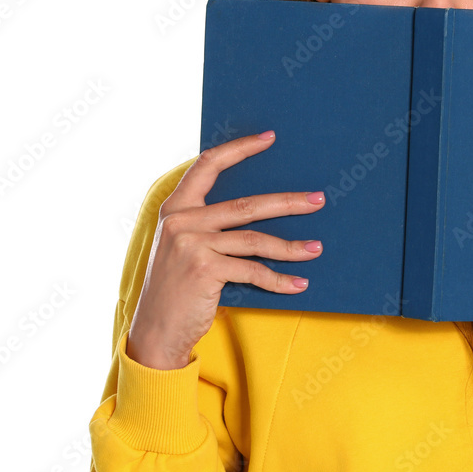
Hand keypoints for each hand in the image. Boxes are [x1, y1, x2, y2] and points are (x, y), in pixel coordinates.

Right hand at [127, 131, 324, 369]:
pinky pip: (253, 270)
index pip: (208, 164)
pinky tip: (298, 284)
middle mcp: (181, 221)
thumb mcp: (181, 247)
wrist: (154, 332)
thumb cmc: (176, 289)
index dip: (239, 148)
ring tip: (316, 249)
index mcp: (175, 208)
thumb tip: (258, 208)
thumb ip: (205, 224)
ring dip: (291, 246)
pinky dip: (278, 279)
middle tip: (318, 199)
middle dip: (287, 202)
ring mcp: (191, 244)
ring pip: (255, 239)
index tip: (269, 138)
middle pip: (246, 204)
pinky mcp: (204, 270)